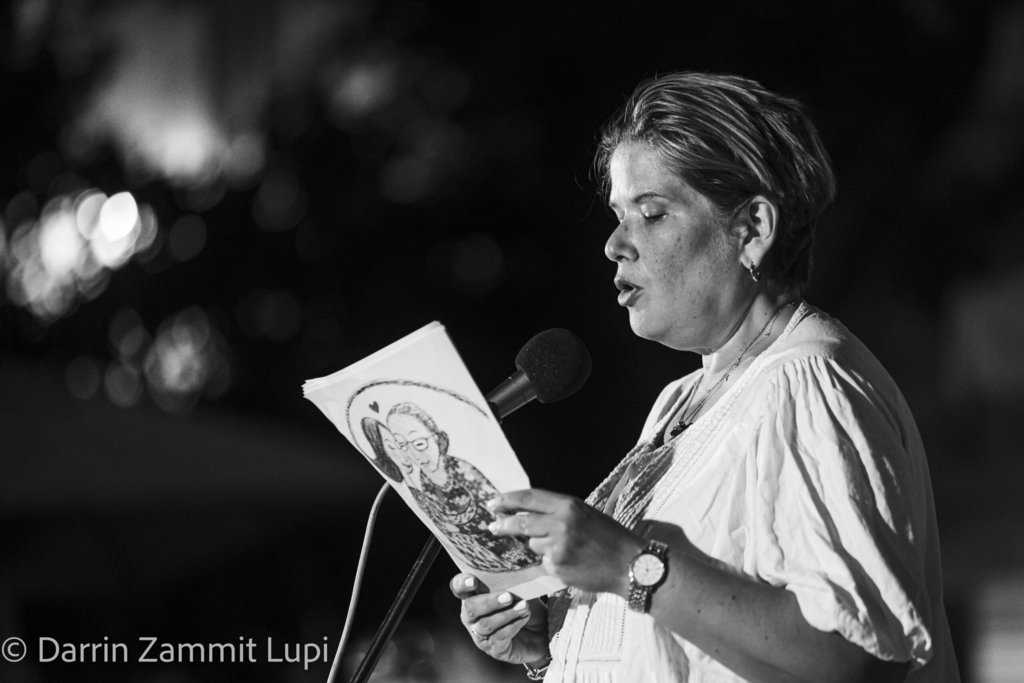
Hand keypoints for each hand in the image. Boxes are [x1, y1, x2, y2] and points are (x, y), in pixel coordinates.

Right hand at [450, 573, 548, 664]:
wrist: (541, 632)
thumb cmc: (524, 605)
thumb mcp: (519, 588)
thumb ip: (513, 577)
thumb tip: (522, 559)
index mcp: (473, 596)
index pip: (459, 587)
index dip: (462, 584)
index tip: (472, 581)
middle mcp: (472, 617)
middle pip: (470, 608)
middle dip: (489, 602)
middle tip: (508, 596)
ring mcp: (481, 635)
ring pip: (485, 625)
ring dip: (506, 614)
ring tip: (523, 606)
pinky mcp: (494, 649)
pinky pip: (499, 638)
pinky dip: (513, 625)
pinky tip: (524, 618)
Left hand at [487, 489, 644, 594]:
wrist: (631, 564)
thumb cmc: (608, 538)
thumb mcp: (584, 514)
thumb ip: (557, 512)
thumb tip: (523, 513)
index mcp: (569, 505)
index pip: (529, 498)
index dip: (508, 499)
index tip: (492, 503)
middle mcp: (561, 523)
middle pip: (521, 522)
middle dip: (503, 525)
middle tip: (492, 526)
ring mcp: (558, 547)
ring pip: (533, 544)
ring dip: (540, 547)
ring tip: (567, 549)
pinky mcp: (558, 567)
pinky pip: (544, 563)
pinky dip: (552, 563)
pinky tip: (572, 563)